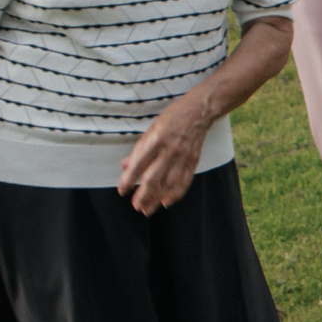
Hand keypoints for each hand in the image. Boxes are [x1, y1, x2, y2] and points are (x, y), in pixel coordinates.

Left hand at [118, 94, 211, 214]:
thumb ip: (139, 149)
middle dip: (143, 195)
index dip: (129, 179)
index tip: (122, 190)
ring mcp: (183, 157)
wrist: (199, 112)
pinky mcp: (193, 161)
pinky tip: (167, 202)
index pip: (139, 164)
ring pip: (168, 183)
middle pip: (154, 178)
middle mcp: (170, 150)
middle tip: (136, 206)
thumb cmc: (172, 117)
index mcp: (156, 140)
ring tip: (147, 209)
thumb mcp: (151, 129)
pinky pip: (184, 181)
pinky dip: (175, 193)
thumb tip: (125, 166)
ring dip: (157, 198)